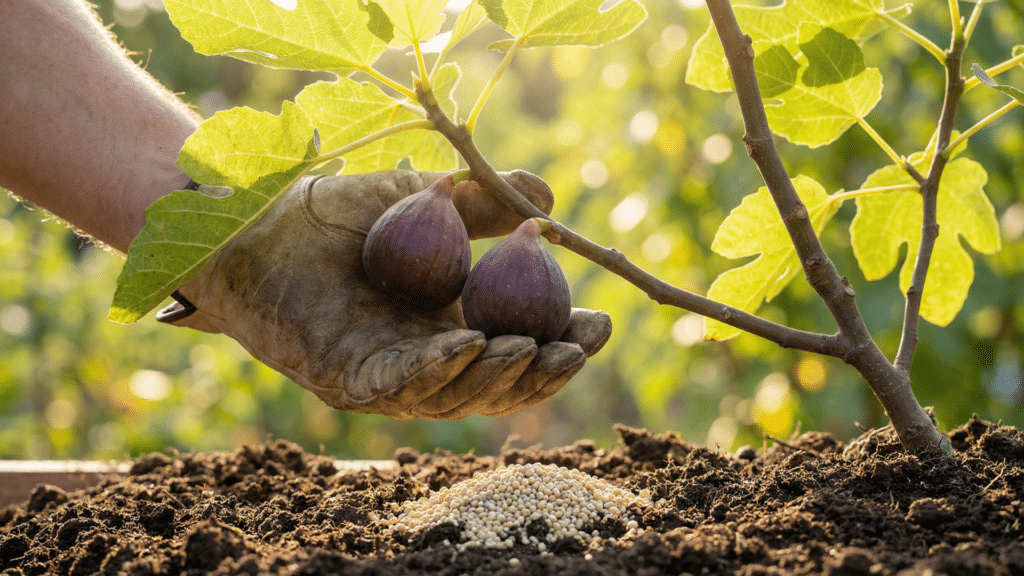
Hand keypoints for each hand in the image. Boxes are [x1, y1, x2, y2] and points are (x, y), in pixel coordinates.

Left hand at [157, 170, 611, 418]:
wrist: (247, 222)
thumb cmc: (329, 212)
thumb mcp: (419, 197)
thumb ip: (479, 202)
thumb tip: (549, 201)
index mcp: (448, 319)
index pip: (518, 342)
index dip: (561, 341)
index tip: (600, 322)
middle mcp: (425, 354)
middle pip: (497, 383)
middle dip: (541, 373)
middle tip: (577, 349)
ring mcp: (387, 374)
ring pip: (455, 396)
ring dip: (496, 378)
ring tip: (530, 348)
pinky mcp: (346, 381)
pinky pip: (399, 386)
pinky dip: (436, 370)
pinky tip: (467, 344)